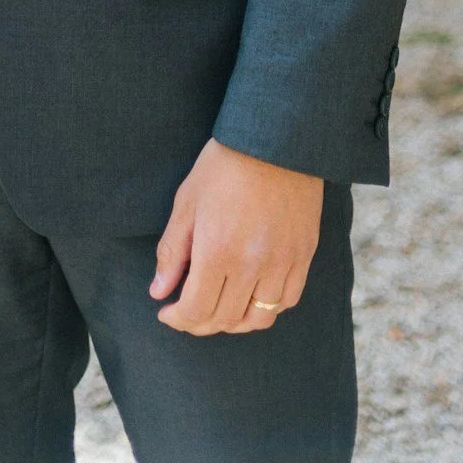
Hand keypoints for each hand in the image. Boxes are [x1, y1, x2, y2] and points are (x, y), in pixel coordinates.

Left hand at [150, 138, 322, 335]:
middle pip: (225, 319)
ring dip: (233, 322)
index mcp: (217, 251)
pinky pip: (286, 301)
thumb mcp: (187, 203)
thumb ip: (172, 252)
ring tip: (218, 308)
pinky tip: (251, 296)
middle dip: (199, 323)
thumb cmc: (225, 165)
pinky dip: (266, 308)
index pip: (196, 310)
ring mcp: (282, 262)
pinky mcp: (303, 255)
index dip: (177, 319)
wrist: (276, 139)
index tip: (167, 311)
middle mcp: (252, 265)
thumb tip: (159, 292)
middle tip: (187, 311)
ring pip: (258, 318)